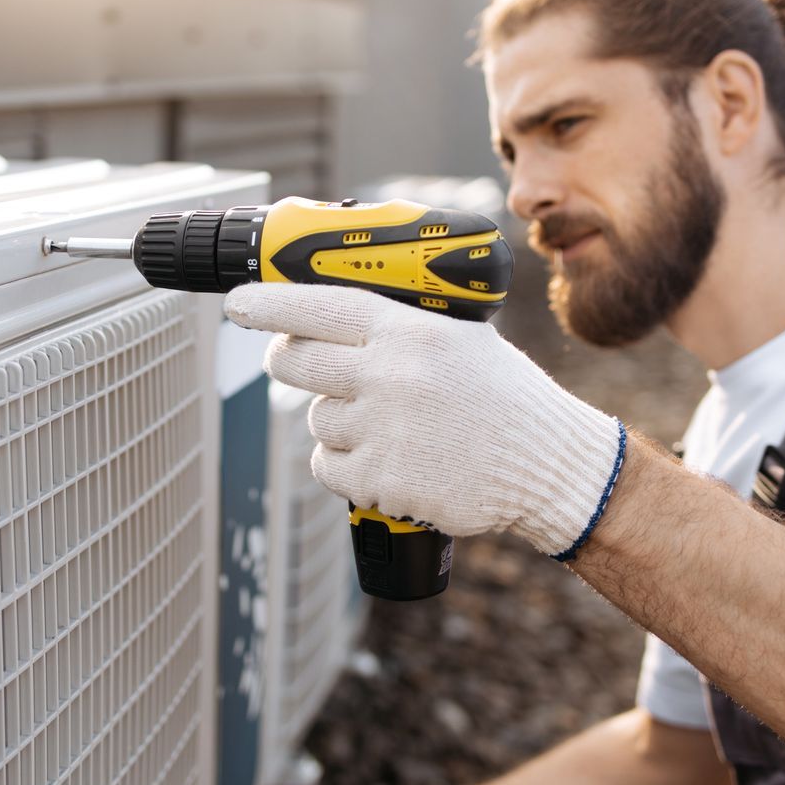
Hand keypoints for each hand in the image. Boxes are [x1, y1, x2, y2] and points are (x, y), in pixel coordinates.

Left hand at [224, 284, 625, 556]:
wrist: (547, 464)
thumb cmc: (504, 398)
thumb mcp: (460, 337)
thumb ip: (398, 324)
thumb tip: (327, 315)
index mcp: (409, 330)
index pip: (318, 306)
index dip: (268, 304)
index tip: (238, 304)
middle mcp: (390, 375)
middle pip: (296, 363)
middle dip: (286, 361)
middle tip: (293, 362)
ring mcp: (383, 430)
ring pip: (316, 420)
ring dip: (337, 422)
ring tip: (386, 424)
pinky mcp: (382, 480)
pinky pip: (328, 466)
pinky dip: (346, 466)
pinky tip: (385, 458)